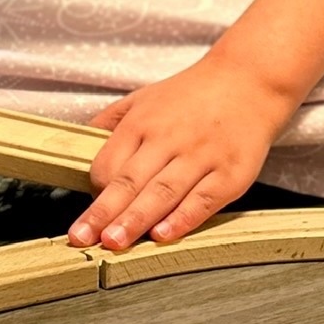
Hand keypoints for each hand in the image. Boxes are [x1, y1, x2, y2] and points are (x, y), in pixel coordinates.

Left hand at [67, 53, 298, 252]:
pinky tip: (164, 235)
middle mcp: (169, 139)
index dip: (96, 190)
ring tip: (114, 242)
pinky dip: (183, 218)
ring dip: (136, 219)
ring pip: (163, 192)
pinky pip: (203, 200)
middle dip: (104, 212)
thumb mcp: (143, 98)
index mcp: (143, 122)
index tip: (87, 215)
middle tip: (83, 237)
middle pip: (130, 180)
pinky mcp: (231, 174)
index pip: (108, 162)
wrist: (249, 81)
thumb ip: (109, 123)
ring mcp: (202, 157)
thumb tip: (75, 147)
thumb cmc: (192, 96)